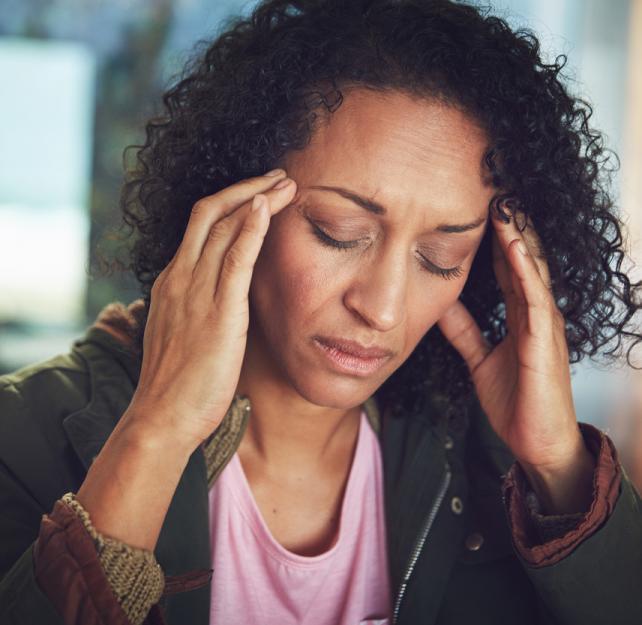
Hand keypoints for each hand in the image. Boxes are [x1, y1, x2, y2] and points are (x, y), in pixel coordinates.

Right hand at [126, 169, 296, 451]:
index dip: (233, 203)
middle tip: (278, 175)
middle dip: (246, 187)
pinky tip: (268, 208)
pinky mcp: (217, 312)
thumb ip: (201, 307)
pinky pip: (234, 259)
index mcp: (173, 281)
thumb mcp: (186, 333)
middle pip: (210, 213)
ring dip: (257, 198)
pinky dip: (251, 229)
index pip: (200, 227)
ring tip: (287, 183)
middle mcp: (180, 277)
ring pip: (224, 227)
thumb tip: (226, 298)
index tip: (260, 195)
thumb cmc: (177, 383)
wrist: (162, 417)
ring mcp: (195, 292)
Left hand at [437, 208, 588, 476]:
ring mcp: (543, 324)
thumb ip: (464, 332)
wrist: (535, 441)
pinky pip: (534, 298)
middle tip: (494, 190)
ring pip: (531, 270)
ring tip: (505, 204)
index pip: (506, 267)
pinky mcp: (544, 340)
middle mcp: (534, 312)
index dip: (493, 239)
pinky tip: (514, 246)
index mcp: (520, 315)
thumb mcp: (480, 359)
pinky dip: (525, 270)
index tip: (477, 209)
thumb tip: (440, 305)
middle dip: (508, 226)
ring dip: (518, 236)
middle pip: (521, 260)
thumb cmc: (514, 401)